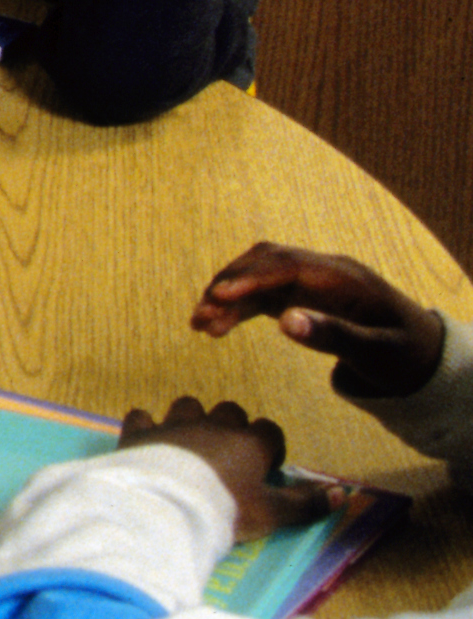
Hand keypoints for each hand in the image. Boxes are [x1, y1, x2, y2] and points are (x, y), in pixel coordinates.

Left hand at [117, 394, 332, 533]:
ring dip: (192, 420)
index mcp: (249, 444)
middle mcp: (213, 426)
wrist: (167, 506)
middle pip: (230, 412)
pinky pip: (141, 416)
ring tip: (192, 447)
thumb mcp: (273, 514)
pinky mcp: (140, 432)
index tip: (266, 468)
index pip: (269, 431)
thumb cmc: (226, 510)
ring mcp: (174, 425)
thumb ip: (307, 503)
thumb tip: (342, 493)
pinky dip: (146, 426)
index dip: (271, 447)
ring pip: (188, 406)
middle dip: (233, 428)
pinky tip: (147, 440)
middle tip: (230, 458)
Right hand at [193, 241, 446, 400]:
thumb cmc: (402, 354)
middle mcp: (322, 270)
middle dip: (228, 285)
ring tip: (199, 324)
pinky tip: (216, 325)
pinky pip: (261, 293)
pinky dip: (237, 306)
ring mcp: (309, 280)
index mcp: (344, 277)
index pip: (288, 266)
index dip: (251, 277)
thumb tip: (285, 322)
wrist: (419, 354)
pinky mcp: (300, 294)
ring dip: (226, 296)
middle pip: (265, 264)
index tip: (218, 295)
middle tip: (200, 315)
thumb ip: (334, 336)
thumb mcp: (377, 352)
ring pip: (257, 276)